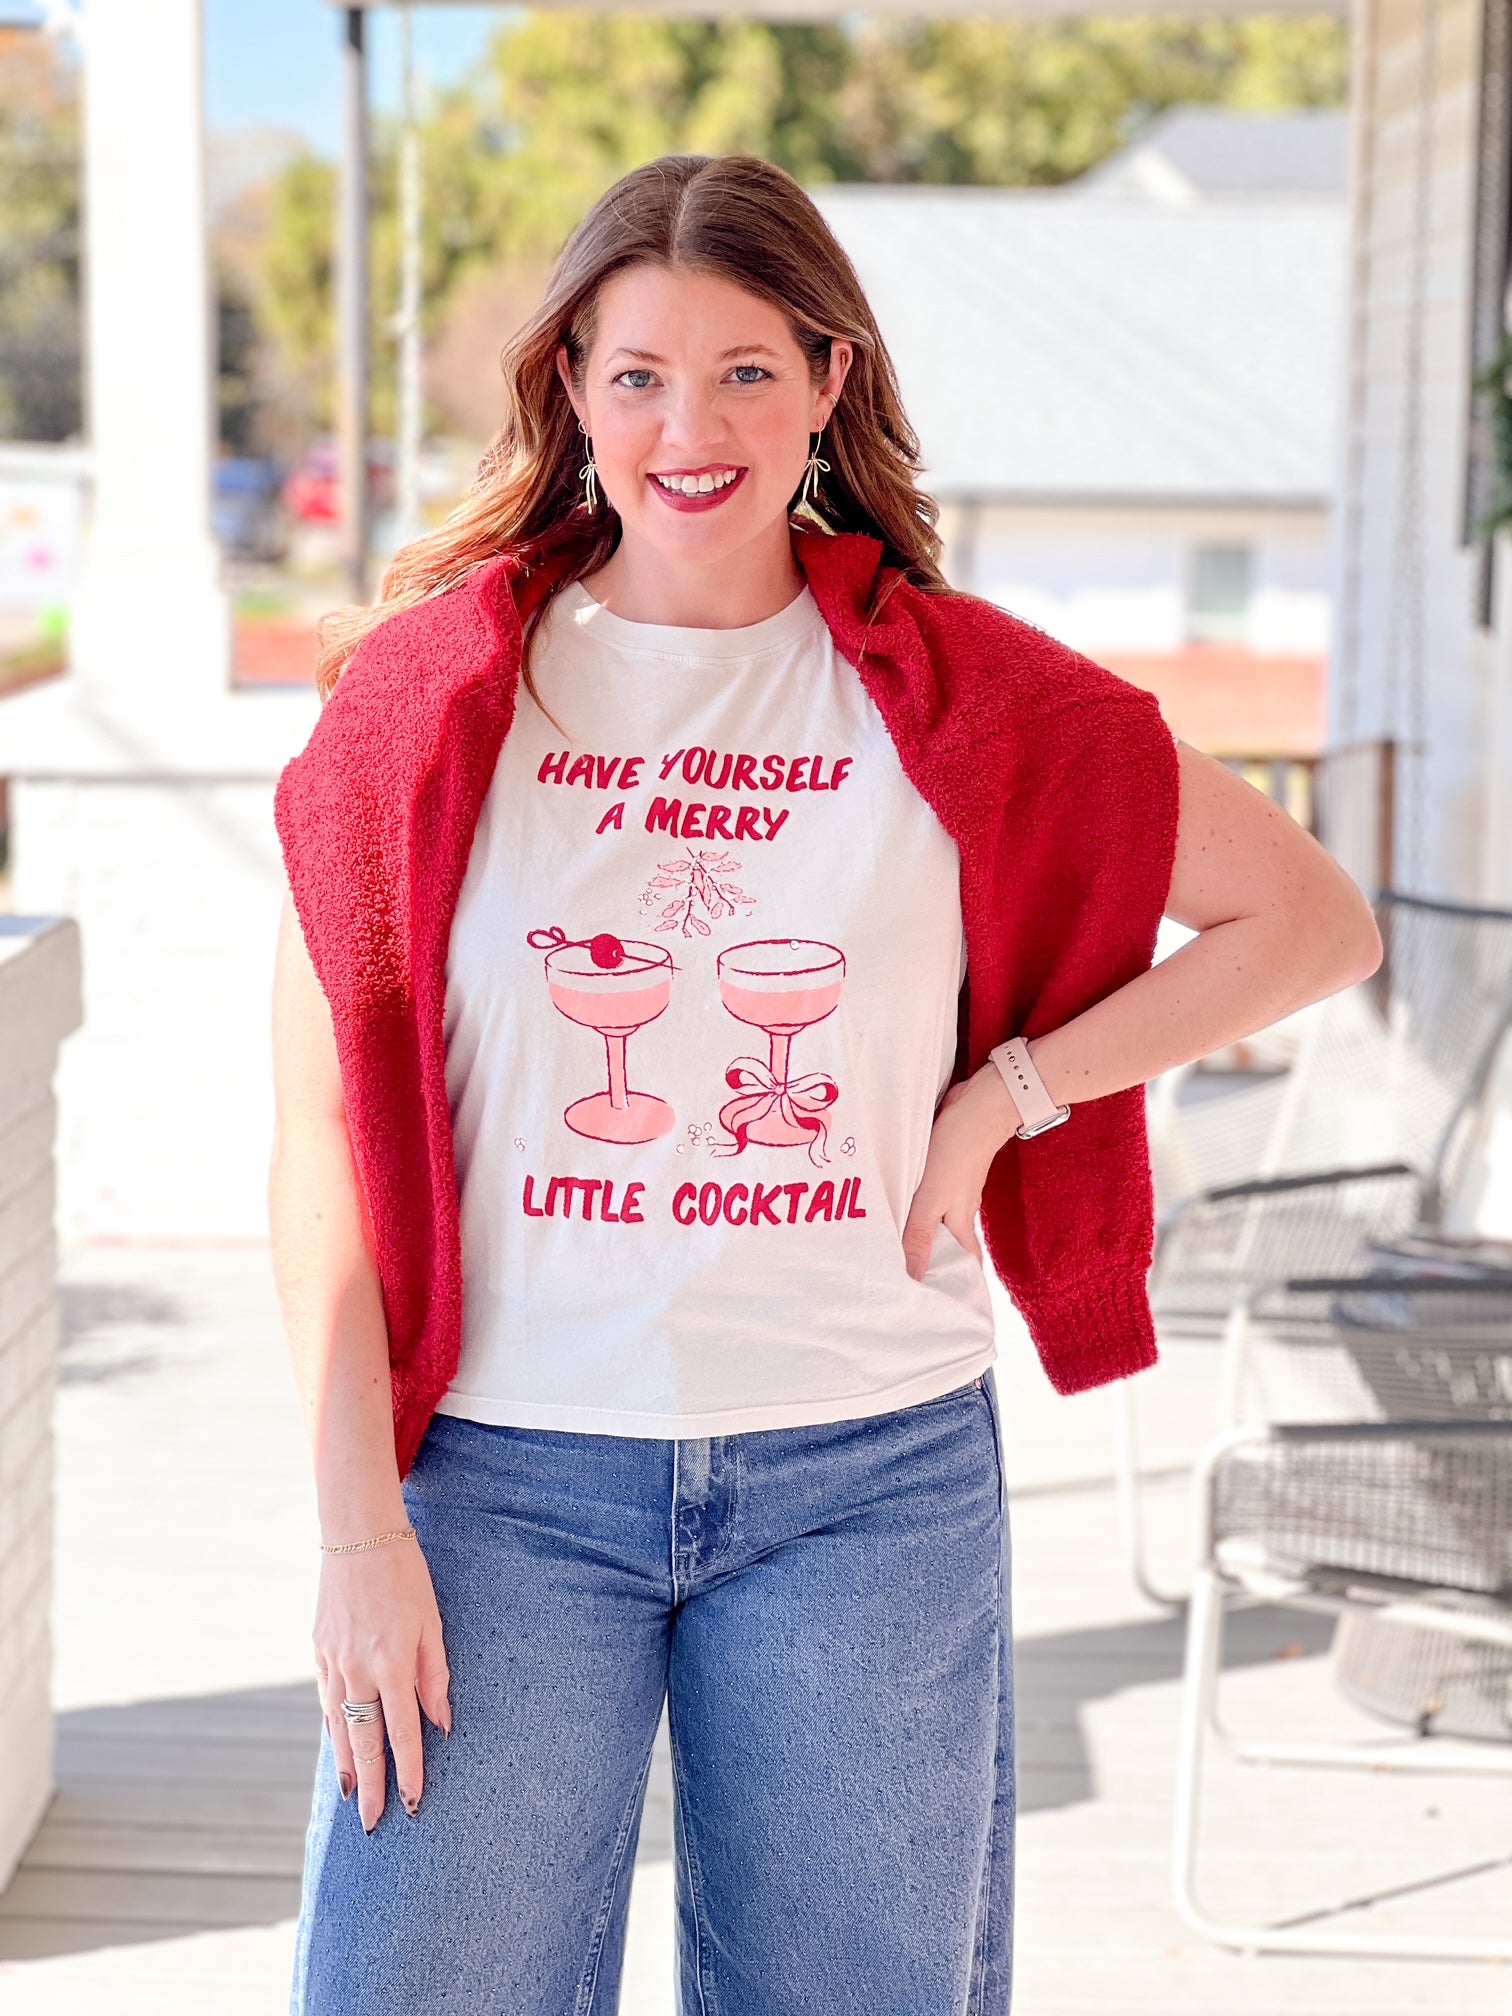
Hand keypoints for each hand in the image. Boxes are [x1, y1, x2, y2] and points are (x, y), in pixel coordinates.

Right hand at [313, 1536, 452, 1835]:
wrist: (358, 1535)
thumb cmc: (406, 1576)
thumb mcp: (433, 1622)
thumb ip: (436, 1676)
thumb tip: (441, 1724)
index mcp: (393, 1663)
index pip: (402, 1733)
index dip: (409, 1772)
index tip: (414, 1804)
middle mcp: (358, 1670)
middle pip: (364, 1742)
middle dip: (370, 1786)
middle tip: (371, 1825)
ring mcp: (332, 1663)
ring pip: (338, 1727)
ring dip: (346, 1765)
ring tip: (350, 1796)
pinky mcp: (317, 1652)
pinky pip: (325, 1702)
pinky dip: (331, 1730)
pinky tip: (338, 1747)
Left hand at [900, 1065, 1020, 1282]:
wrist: (978, 1105)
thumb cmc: (957, 1151)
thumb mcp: (932, 1197)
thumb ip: (920, 1234)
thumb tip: (914, 1276)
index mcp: (960, 1223)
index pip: (963, 1263)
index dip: (957, 1283)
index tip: (944, 1305)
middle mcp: (958, 1209)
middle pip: (947, 1243)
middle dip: (932, 1261)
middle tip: (905, 1278)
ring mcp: (952, 1187)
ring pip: (936, 1218)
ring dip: (919, 1231)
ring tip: (891, 1244)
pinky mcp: (944, 1167)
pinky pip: (928, 1193)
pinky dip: (915, 1204)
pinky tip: (897, 1201)